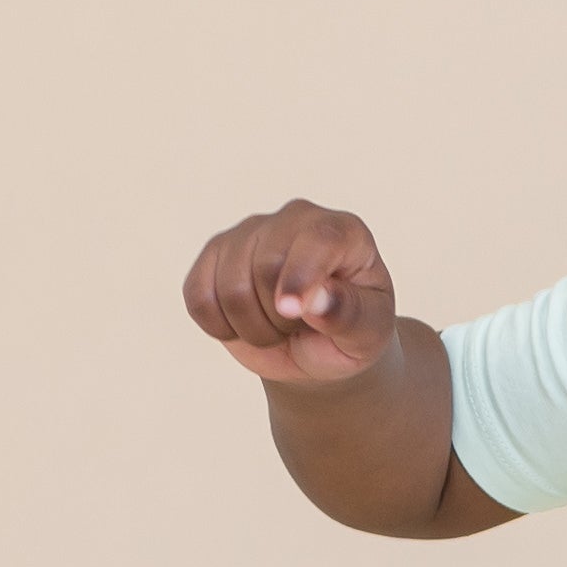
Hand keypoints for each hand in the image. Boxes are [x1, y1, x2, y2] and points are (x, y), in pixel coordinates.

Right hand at [182, 199, 395, 383]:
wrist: (319, 347)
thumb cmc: (351, 333)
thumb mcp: (368, 334)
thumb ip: (350, 315)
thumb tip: (315, 301)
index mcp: (343, 232)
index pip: (318, 239)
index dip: (300, 276)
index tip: (291, 312)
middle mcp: (295, 219)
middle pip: (265, 267)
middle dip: (280, 319)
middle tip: (301, 329)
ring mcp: (251, 233)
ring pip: (229, 286)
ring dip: (252, 328)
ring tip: (278, 328)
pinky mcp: (216, 255)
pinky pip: (198, 296)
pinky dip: (219, 326)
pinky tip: (243, 325)